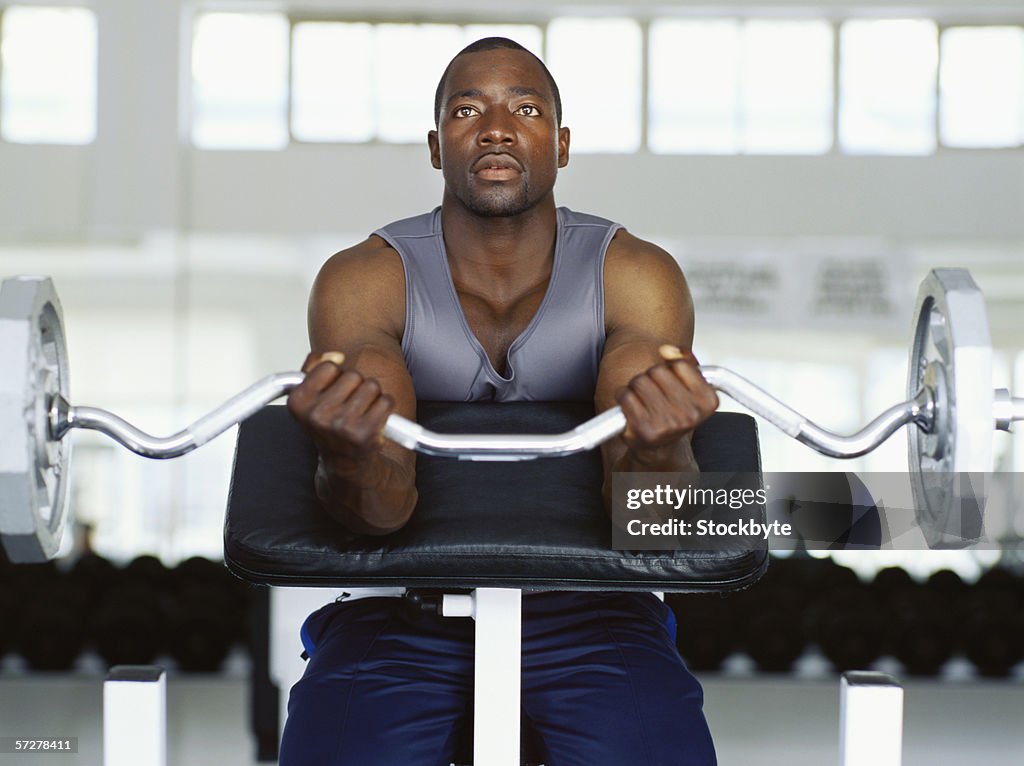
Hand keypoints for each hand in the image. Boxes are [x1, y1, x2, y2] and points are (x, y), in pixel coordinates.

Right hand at [286, 351, 394, 465]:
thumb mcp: (310, 394)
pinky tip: (373, 419)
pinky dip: (385, 407)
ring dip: (372, 395)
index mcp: (299, 402)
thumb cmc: (329, 424)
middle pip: (353, 375)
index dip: (335, 375)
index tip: (333, 390)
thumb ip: (314, 365)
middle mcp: (318, 415)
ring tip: (361, 411)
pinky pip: (386, 401)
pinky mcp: (365, 433)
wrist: (343, 461)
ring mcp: (341, 425)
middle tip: (349, 404)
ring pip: (371, 385)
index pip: (328, 366)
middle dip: (355, 385)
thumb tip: (336, 355)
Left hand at [616, 345, 718, 460]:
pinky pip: (625, 396)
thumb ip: (684, 360)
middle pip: (657, 371)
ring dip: (635, 387)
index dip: (670, 368)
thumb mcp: (688, 383)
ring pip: (639, 381)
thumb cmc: (672, 411)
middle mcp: (691, 414)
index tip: (671, 382)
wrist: (658, 444)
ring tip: (643, 400)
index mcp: (708, 401)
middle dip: (650, 377)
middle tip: (654, 392)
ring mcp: (668, 424)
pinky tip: (631, 407)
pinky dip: (623, 397)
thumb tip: (667, 350)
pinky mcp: (645, 430)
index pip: (680, 364)